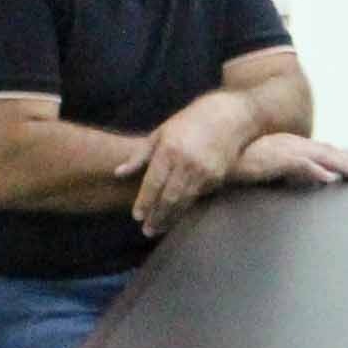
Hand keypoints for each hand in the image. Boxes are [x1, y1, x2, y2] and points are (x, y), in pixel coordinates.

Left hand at [119, 96, 256, 236]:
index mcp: (168, 150)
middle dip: (157, 216)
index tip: (136, 217)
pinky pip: (198, 197)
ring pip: (184, 202)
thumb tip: (119, 173)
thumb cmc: (189, 122)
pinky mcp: (217, 178)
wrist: (228, 116)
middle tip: (147, 231)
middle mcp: (186, 163)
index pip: (153, 183)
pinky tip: (177, 215)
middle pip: (168, 197)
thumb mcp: (160, 133)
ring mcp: (204, 172)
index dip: (144, 202)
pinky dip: (186, 208)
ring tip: (159, 228)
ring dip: (171, 217)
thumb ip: (140, 155)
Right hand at [232, 132, 347, 188]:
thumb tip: (296, 175)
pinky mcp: (277, 158)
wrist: (220, 151)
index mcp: (290, 144)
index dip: (338, 157)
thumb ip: (282, 168)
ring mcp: (285, 149)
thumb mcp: (266, 162)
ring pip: (320, 156)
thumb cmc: (239, 158)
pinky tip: (329, 178)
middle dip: (347, 161)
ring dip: (340, 165)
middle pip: (326, 151)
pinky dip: (317, 170)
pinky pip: (302, 164)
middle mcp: (292, 144)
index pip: (320, 150)